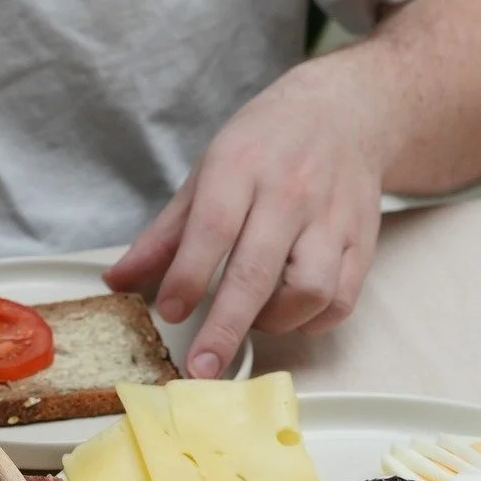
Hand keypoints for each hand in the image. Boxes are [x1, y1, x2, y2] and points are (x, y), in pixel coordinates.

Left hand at [106, 61, 383, 377]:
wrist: (345, 113)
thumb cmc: (268, 143)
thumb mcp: (207, 172)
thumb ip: (166, 233)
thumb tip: (120, 280)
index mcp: (242, 167)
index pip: (212, 229)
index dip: (187, 277)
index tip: (168, 312)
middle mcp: (290, 193)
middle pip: (257, 272)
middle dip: (225, 327)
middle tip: (202, 368)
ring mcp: (331, 219)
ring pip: (309, 291)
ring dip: (276, 320)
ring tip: (254, 317)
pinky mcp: (361, 241)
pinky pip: (341, 299)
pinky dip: (313, 320)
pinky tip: (291, 313)